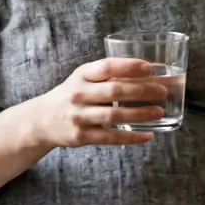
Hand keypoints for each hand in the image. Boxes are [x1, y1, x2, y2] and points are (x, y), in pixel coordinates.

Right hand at [26, 57, 167, 147]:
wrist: (42, 120)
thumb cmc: (72, 95)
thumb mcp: (84, 79)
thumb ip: (110, 74)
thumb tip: (151, 69)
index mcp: (81, 75)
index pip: (106, 67)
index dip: (129, 66)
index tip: (149, 68)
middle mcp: (78, 94)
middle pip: (114, 91)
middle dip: (141, 91)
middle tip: (162, 91)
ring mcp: (79, 117)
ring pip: (114, 116)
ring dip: (140, 114)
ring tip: (159, 112)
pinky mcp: (81, 136)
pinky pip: (110, 138)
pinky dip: (131, 137)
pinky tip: (148, 135)